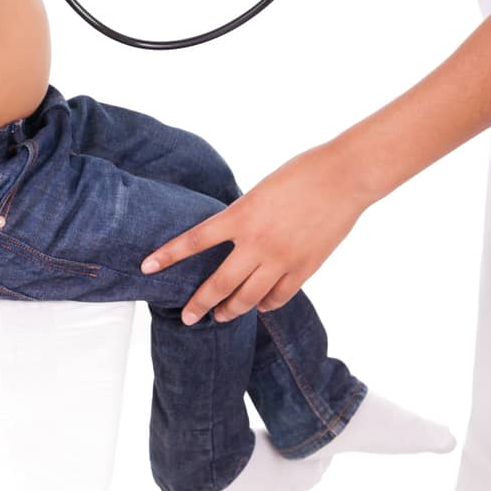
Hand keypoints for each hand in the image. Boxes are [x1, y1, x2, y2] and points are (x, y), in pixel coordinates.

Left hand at [140, 143, 370, 324]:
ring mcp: (281, 260)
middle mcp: (257, 243)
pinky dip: (265, 305)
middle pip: (219, 284)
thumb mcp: (261, 191)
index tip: (146, 267)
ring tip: (220, 315)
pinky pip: (277, 298)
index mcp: (242, 215)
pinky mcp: (304, 269)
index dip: (168, 255)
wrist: (343, 177)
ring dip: (230, 310)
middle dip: (199, 304)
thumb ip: (245, 216)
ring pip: (247, 299)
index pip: (195, 240)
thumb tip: (233, 236)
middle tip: (188, 317)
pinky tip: (260, 306)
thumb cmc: (302, 173)